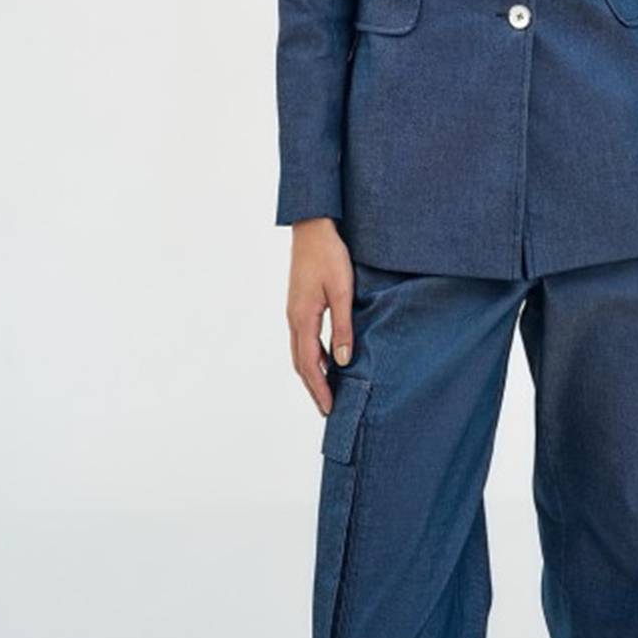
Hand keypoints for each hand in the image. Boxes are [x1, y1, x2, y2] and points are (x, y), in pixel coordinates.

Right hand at [286, 218, 355, 415]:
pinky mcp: (298, 304)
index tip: (329, 410)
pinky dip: (311, 356)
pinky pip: (303, 339)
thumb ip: (343, 327)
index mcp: (303, 318)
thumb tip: (343, 361)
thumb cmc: (329, 256)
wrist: (312, 228)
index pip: (310, 365)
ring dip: (311, 373)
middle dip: (313, 388)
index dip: (319, 390)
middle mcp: (294, 319)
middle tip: (327, 410)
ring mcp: (294, 312)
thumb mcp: (343, 291)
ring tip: (326, 390)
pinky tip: (325, 359)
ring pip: (300, 352)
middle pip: (301, 363)